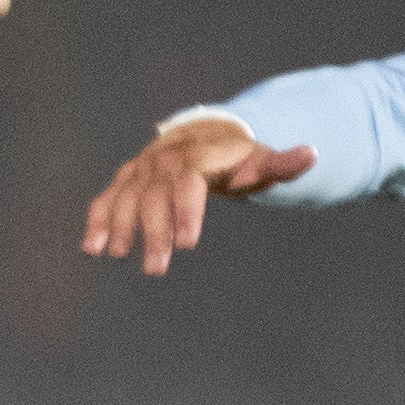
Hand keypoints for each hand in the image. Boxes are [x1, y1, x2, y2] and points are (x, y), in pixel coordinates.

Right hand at [78, 111, 315, 274]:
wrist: (202, 135)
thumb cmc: (237, 158)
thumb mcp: (261, 161)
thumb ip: (282, 164)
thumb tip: (313, 153)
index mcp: (197, 154)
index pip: (188, 181)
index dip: (186, 211)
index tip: (189, 245)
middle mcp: (164, 158)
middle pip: (154, 194)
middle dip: (153, 231)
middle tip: (157, 269)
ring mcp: (142, 168)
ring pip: (127, 197)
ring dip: (120, 227)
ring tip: (118, 256)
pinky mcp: (127, 179)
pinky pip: (109, 197)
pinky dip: (98, 220)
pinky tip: (91, 248)